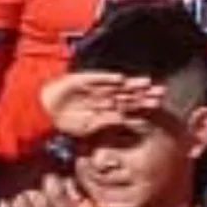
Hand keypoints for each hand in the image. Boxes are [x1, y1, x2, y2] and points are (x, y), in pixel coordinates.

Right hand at [40, 70, 164, 138]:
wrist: (45, 112)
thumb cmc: (68, 121)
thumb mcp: (90, 127)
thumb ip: (107, 123)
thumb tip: (126, 121)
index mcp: (107, 105)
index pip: (129, 103)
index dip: (143, 103)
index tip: (159, 103)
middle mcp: (104, 94)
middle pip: (127, 92)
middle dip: (144, 92)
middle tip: (161, 91)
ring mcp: (94, 87)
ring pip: (116, 84)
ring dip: (130, 84)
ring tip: (146, 83)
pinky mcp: (81, 80)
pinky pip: (96, 78)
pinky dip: (107, 78)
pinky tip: (120, 79)